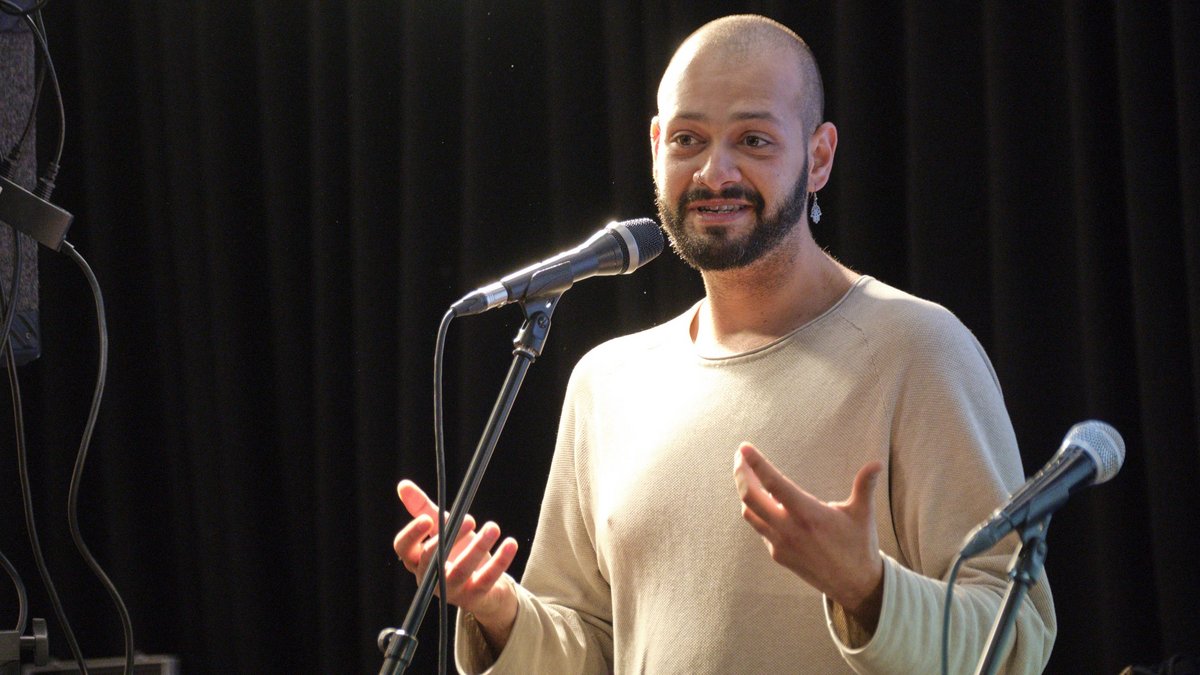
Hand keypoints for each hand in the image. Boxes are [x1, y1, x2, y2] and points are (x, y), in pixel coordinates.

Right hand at [393, 480, 518, 644]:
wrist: (486, 588)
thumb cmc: (458, 553)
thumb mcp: (441, 529)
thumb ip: (422, 509)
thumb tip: (403, 485)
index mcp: (417, 560)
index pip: (403, 549)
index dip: (412, 534)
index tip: (427, 519)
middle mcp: (431, 578)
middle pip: (431, 562)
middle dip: (448, 539)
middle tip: (469, 519)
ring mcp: (453, 590)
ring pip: (461, 570)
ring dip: (478, 547)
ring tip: (493, 527)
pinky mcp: (476, 596)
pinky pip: (487, 579)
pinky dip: (500, 561)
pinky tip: (511, 543)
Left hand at [733, 443, 884, 631]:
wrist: (855, 586)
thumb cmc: (859, 545)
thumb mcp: (863, 514)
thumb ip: (865, 486)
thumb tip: (877, 463)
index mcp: (808, 515)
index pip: (773, 484)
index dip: (756, 464)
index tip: (744, 447)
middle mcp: (788, 529)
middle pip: (750, 497)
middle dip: (741, 473)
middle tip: (741, 457)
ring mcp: (780, 544)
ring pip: (750, 513)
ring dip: (745, 492)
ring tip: (748, 475)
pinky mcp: (778, 555)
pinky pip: (759, 527)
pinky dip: (756, 511)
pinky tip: (764, 501)